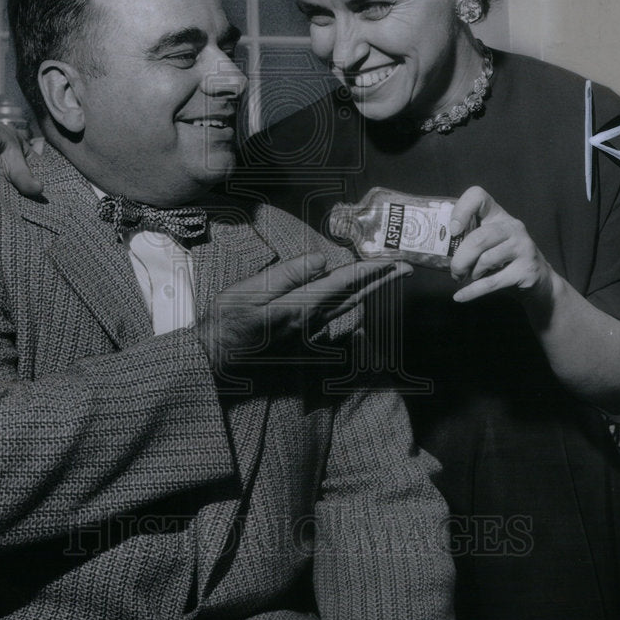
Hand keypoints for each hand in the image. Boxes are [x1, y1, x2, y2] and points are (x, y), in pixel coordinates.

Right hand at [194, 252, 411, 368]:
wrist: (214, 359)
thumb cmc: (227, 320)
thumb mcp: (251, 290)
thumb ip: (289, 275)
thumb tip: (322, 262)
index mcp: (302, 306)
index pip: (344, 282)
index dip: (370, 269)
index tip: (393, 259)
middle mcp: (312, 324)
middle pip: (353, 297)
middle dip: (380, 281)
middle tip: (405, 268)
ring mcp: (307, 338)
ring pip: (346, 314)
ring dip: (367, 296)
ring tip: (384, 283)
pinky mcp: (299, 349)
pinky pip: (333, 337)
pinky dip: (348, 329)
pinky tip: (358, 329)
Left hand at [449, 186, 556, 310]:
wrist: (537, 280)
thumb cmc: (502, 259)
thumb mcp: (487, 243)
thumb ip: (467, 240)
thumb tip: (437, 249)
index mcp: (498, 215)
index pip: (478, 196)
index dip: (461, 210)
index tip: (453, 230)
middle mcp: (513, 226)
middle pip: (478, 238)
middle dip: (460, 259)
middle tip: (455, 271)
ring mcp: (523, 246)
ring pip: (486, 260)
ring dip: (471, 273)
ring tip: (470, 277)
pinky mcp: (527, 269)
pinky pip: (492, 282)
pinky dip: (472, 291)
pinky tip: (460, 296)